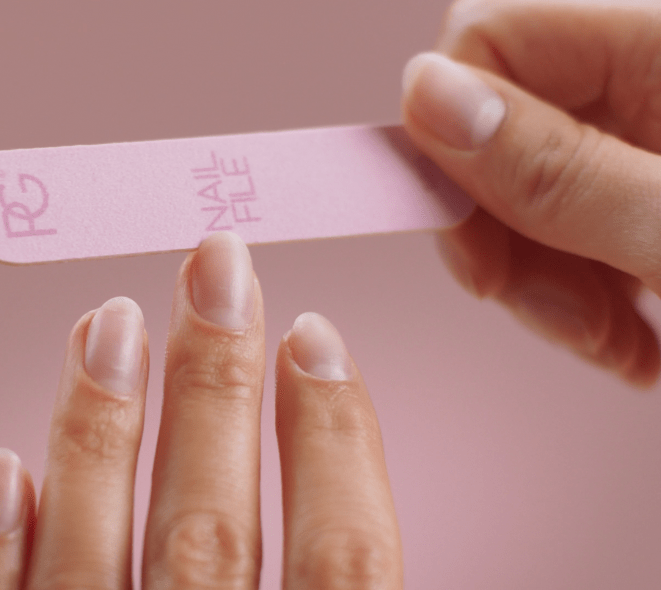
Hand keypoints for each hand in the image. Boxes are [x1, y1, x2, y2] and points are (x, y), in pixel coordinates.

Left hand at [0, 232, 402, 588]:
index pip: (345, 558)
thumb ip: (343, 577)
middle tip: (219, 267)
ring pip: (94, 556)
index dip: (339, 439)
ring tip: (107, 321)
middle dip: (217, 383)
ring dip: (101, 430)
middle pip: (211, 527)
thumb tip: (329, 437)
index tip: (317, 336)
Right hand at [401, 0, 660, 386]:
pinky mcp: (642, 190)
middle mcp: (642, 78)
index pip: (489, 38)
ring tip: (619, 347)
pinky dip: (583, 294)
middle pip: (492, 131)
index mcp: (658, 43)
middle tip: (566, 317)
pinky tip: (636, 343)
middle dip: (505, 240)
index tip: (478, 248)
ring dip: (548, 287)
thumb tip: (421, 95)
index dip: (451, 141)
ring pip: (519, 193)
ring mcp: (642, 137)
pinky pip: (565, 228)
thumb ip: (559, 169)